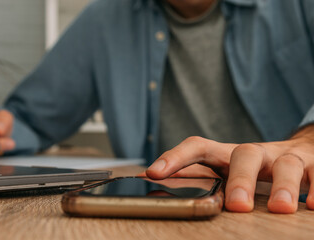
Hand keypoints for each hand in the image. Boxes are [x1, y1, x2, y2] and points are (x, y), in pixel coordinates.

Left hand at [145, 125, 313, 213]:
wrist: (299, 152)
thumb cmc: (253, 168)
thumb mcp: (225, 170)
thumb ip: (198, 177)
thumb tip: (158, 184)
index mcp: (227, 155)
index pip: (198, 147)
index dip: (175, 157)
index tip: (153, 173)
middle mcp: (255, 153)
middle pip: (245, 155)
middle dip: (241, 179)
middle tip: (237, 206)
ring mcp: (284, 158)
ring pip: (286, 163)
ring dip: (284, 185)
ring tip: (281, 208)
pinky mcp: (311, 164)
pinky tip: (312, 205)